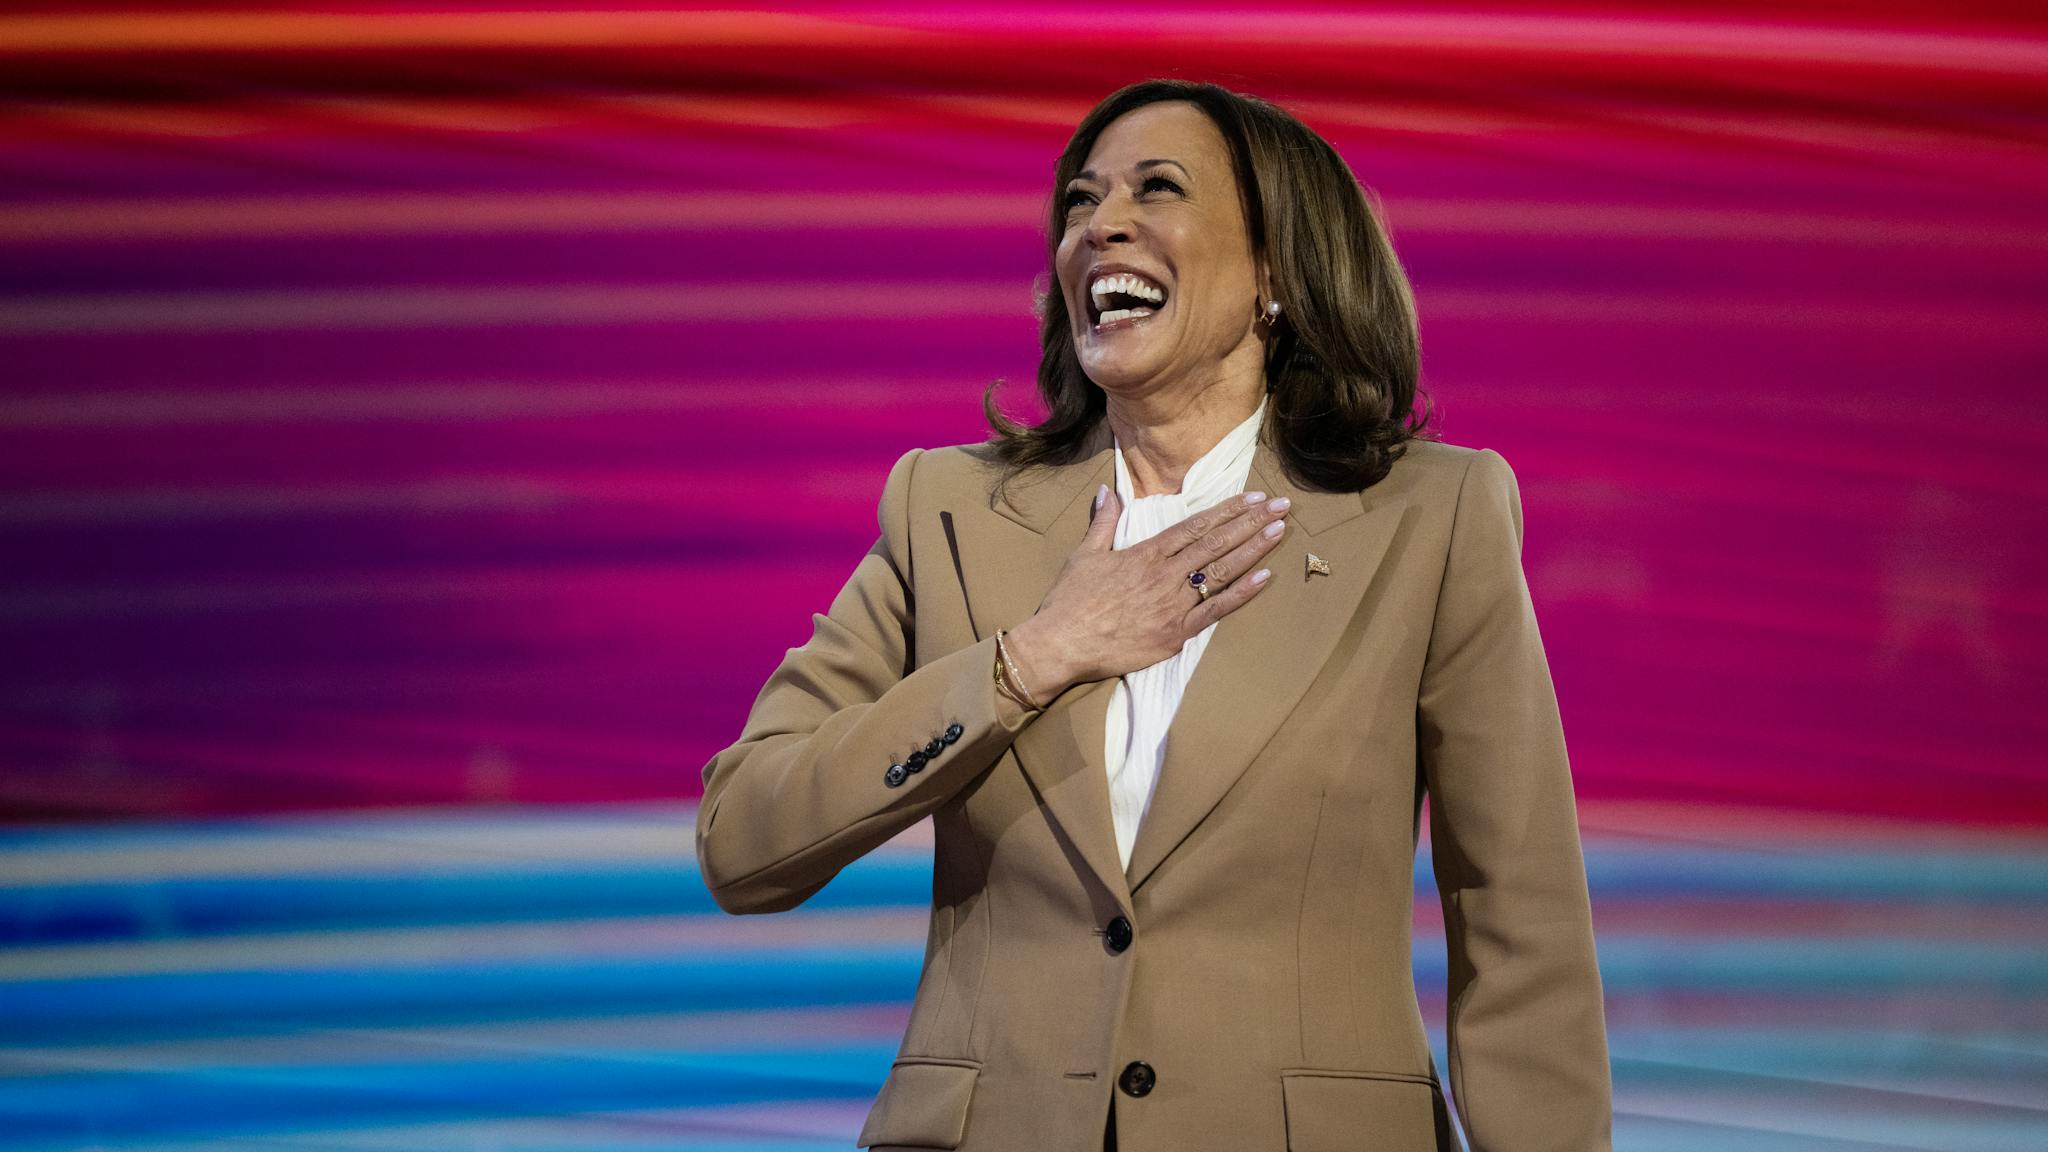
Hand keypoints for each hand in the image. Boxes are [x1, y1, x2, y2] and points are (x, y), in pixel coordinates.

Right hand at [1004, 483, 1291, 698]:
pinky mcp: (1176, 633)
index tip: (1253, 498)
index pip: (1196, 526)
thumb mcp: (1085, 554)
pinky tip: (1265, 577)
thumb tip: (1107, 490)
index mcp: (1146, 554)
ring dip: (1253, 550)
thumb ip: (1103, 521)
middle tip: (1281, 506)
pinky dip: (1241, 593)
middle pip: (1216, 543)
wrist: (1062, 644)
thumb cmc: (1070, 601)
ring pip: (1221, 571)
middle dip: (1251, 522)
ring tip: (1279, 531)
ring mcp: (1174, 605)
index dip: (1228, 511)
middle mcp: (1166, 575)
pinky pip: (1216, 610)